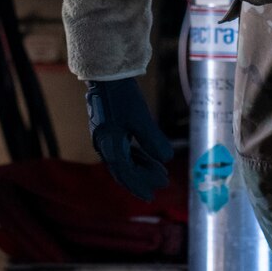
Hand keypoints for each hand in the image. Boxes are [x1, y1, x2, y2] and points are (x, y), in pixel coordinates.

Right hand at [84, 77, 173, 199]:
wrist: (106, 75)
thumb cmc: (122, 96)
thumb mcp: (141, 118)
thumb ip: (153, 140)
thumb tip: (167, 159)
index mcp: (109, 146)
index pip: (125, 174)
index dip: (139, 185)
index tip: (152, 195)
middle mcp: (104, 145)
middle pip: (123, 170)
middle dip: (142, 179)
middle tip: (162, 184)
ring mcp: (105, 137)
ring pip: (124, 160)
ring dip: (141, 167)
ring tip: (160, 171)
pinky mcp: (109, 129)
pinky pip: (122, 150)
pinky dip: (136, 156)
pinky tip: (148, 156)